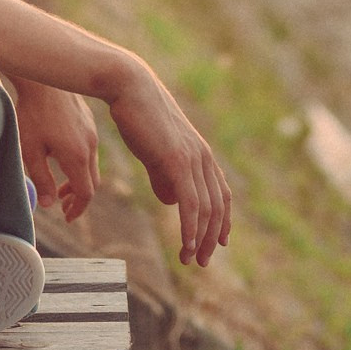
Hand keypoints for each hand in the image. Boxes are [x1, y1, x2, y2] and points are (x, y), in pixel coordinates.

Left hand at [12, 77, 99, 220]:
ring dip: (78, 180)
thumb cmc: (33, 114)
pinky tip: (62, 159)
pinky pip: (89, 150)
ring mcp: (91, 132)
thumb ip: (42, 180)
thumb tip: (49, 205)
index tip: (67, 218)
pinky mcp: (88, 122)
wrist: (44, 79)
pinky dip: (79, 164)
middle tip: (64, 208)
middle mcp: (90, 146)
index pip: (86, 193)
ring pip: (91, 166)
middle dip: (79, 198)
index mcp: (77, 156)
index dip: (78, 209)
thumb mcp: (31, 151)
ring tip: (61, 188)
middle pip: (92, 182)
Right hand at [103, 58, 233, 266]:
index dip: (222, 221)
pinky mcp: (178, 160)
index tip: (217, 244)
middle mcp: (203, 157)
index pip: (221, 194)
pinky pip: (190, 202)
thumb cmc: (138, 117)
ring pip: (205, 209)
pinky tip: (185, 244)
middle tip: (200, 261)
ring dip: (199, 239)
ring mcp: (193, 158)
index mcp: (200, 153)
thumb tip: (172, 201)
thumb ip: (165, 176)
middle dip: (210, 238)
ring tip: (189, 259)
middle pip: (217, 207)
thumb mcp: (155, 152)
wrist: (128, 88)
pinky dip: (190, 227)